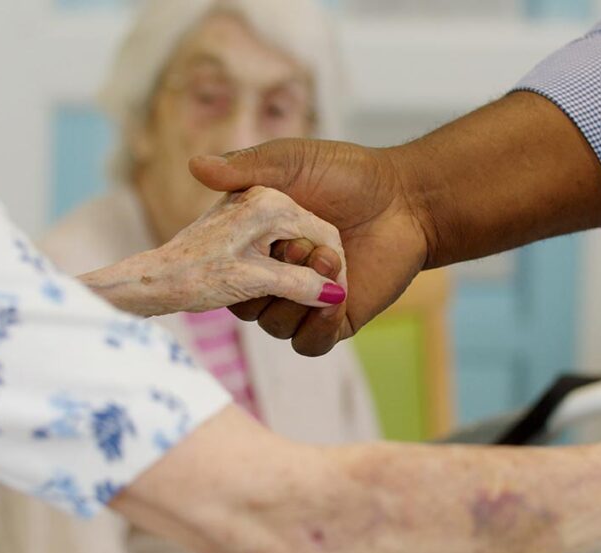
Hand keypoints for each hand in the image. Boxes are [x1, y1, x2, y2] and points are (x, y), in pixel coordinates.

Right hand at [190, 140, 430, 355]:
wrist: (405, 199)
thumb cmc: (348, 174)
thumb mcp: (291, 161)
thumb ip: (246, 167)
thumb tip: (194, 165)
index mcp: (256, 244)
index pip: (224, 272)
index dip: (234, 262)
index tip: (262, 236)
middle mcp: (276, 276)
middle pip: (245, 304)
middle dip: (270, 279)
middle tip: (303, 246)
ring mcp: (305, 301)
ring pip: (275, 326)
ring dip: (298, 297)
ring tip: (331, 260)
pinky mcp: (336, 321)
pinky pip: (309, 344)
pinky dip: (315, 327)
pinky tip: (334, 299)